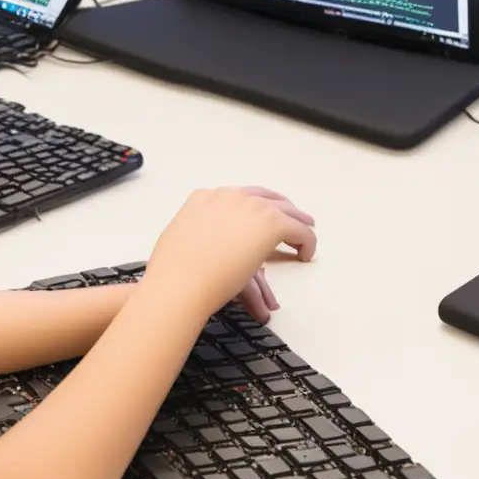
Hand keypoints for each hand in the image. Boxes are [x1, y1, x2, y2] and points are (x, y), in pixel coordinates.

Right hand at [145, 186, 316, 324]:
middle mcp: (229, 196)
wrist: (179, 282)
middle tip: (291, 219)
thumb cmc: (172, 273)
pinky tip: (306, 253)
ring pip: (285, 210)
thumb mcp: (180, 247)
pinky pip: (298, 229)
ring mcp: (251, 207)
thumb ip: (195, 242)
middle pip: (264, 198)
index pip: (236, 197)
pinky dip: (306, 240)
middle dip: (279, 208)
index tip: (259, 217)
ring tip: (306, 232)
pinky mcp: (270, 224)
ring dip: (297, 221)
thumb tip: (205, 253)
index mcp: (203, 198)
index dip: (252, 208)